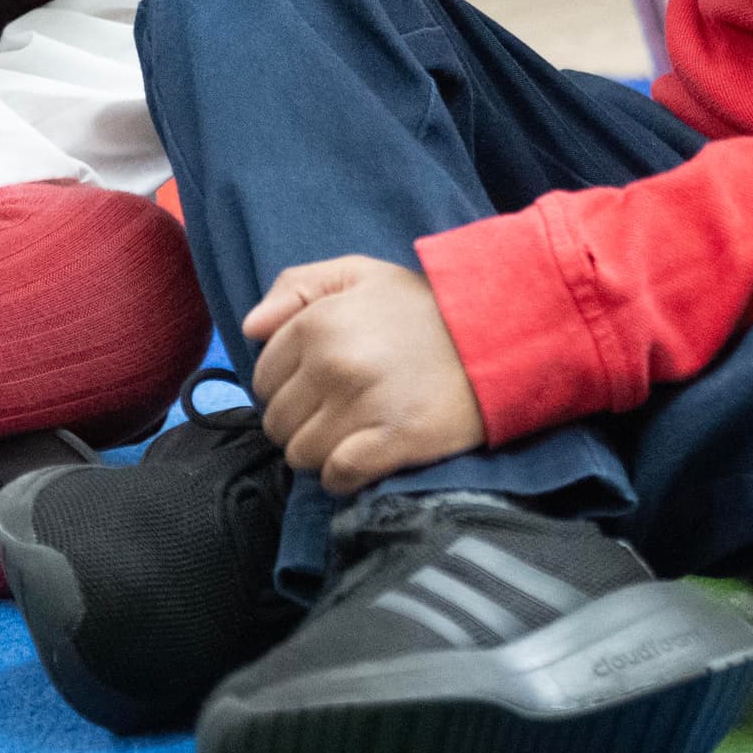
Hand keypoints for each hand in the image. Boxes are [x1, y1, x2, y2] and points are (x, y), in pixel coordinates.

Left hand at [246, 258, 487, 494]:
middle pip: (277, 422)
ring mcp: (363, 405)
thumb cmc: (425, 307)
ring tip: (352, 433)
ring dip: (320, 452)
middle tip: (337, 412)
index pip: (263, 378)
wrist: (501, 336)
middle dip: (300, 421)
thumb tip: (250, 328)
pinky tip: (360, 461)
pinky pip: (337, 476)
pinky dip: (341, 477)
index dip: (286, 386)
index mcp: (318, 322)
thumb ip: (296, 287)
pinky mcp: (395, 441)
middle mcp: (333, 364)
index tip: (316, 385)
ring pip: (301, 455)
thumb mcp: (359, 274)